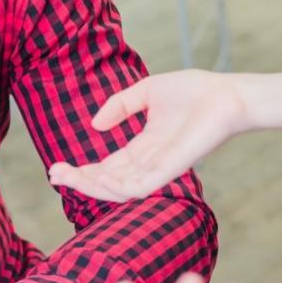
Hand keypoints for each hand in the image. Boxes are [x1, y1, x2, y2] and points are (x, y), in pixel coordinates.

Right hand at [48, 70, 247, 201]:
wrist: (227, 95)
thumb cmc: (195, 92)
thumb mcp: (147, 91)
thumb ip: (119, 105)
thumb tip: (94, 125)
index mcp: (143, 148)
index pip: (106, 168)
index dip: (81, 171)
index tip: (55, 168)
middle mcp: (149, 164)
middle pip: (107, 182)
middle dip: (78, 182)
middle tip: (54, 175)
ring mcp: (159, 170)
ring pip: (118, 191)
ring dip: (91, 187)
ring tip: (68, 176)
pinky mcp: (170, 170)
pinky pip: (139, 188)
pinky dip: (116, 187)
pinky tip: (98, 177)